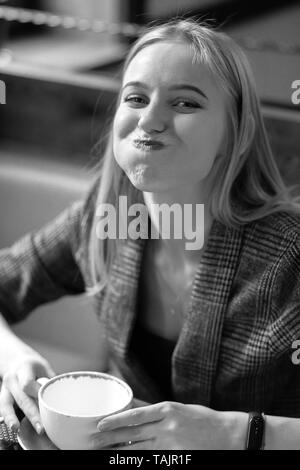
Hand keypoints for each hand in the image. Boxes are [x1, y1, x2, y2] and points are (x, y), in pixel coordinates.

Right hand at [0, 353, 54, 433]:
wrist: (18, 362)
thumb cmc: (34, 367)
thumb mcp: (44, 368)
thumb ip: (50, 381)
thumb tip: (63, 396)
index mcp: (25, 369)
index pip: (28, 384)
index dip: (37, 395)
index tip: (47, 404)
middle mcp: (13, 378)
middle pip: (21, 398)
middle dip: (32, 414)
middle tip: (41, 427)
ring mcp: (6, 388)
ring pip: (6, 404)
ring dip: (13, 418)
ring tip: (17, 428)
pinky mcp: (2, 396)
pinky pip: (3, 408)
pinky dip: (8, 418)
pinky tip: (14, 426)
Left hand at [95, 401, 247, 449]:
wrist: (228, 435)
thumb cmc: (202, 419)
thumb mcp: (178, 408)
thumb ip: (154, 410)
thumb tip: (132, 405)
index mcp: (168, 410)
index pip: (136, 415)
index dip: (116, 420)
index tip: (100, 423)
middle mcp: (168, 427)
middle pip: (133, 434)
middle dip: (111, 437)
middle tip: (93, 440)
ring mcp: (172, 445)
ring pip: (139, 450)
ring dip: (119, 451)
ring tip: (103, 452)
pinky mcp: (176, 458)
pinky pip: (152, 460)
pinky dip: (138, 460)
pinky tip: (126, 459)